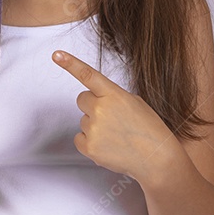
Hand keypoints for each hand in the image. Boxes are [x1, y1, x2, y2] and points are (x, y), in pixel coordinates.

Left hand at [53, 50, 174, 182]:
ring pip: (83, 120)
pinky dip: (90, 142)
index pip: (88, 75)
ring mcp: (93, 129)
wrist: (157, 159)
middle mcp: (101, 109)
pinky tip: (108, 146)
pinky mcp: (89, 147)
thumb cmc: (149, 129)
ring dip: (95, 126)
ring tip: (116, 136)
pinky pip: (79, 138)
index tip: (56, 55)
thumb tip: (96, 100)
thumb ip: (112, 97)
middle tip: (111, 118)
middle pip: (82, 99)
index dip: (70, 63)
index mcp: (114, 94)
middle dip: (92, 106)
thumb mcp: (135, 103)